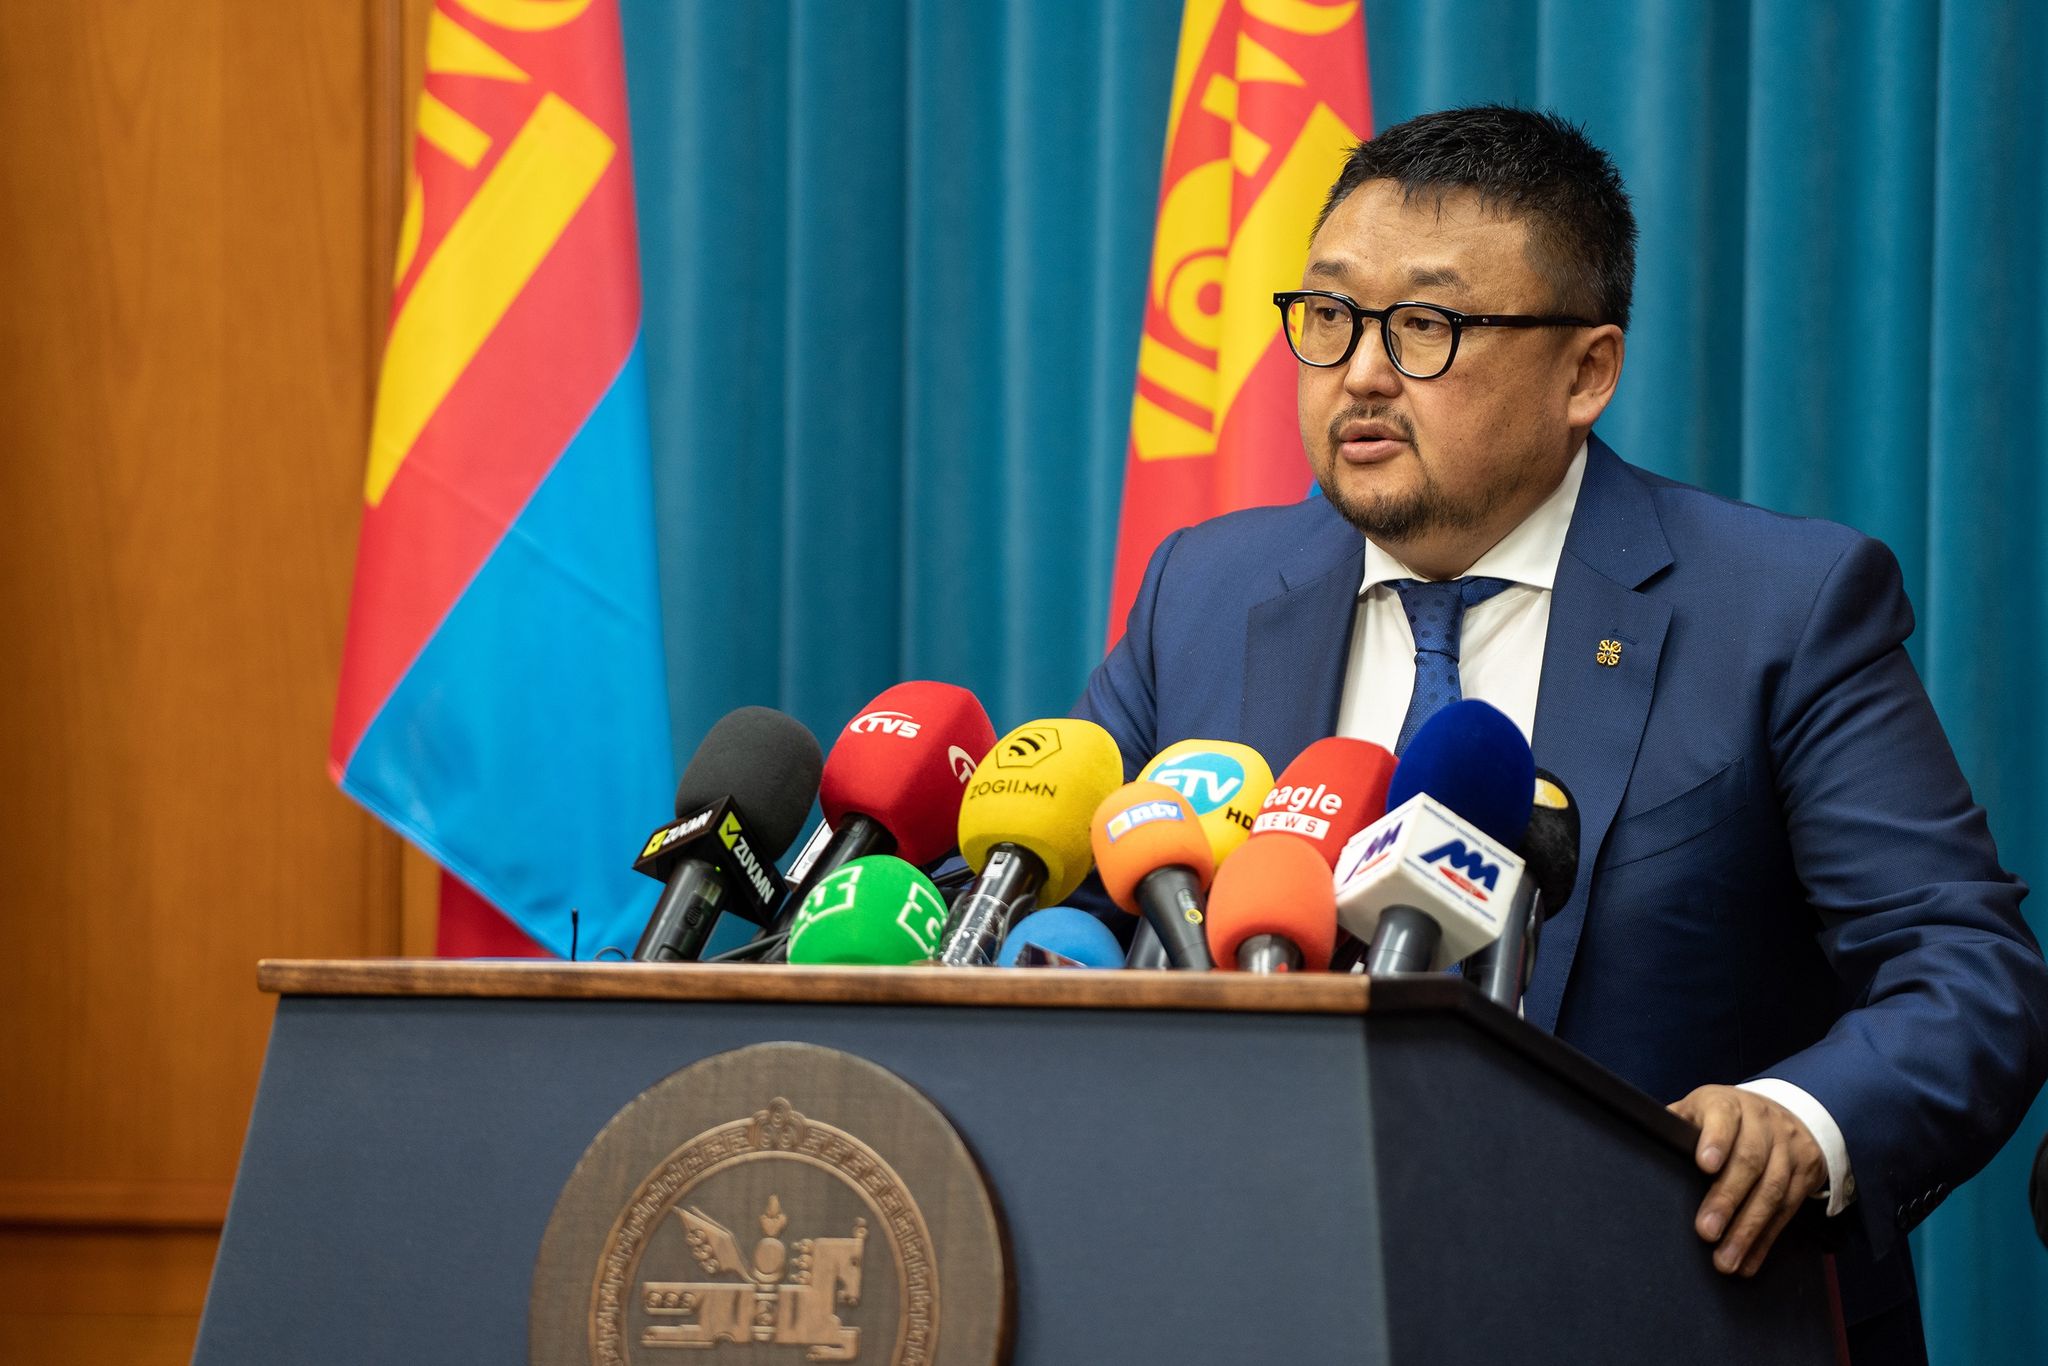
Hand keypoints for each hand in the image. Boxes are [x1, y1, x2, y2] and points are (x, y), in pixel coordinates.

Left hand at [1667, 1085, 1825, 1276]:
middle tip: (1706, 1231)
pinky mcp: (1806, 1173)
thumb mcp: (1700, 1110)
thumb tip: (1644, 1148)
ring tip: (1726, 1259)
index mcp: (1727, 1104)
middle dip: (1727, 1199)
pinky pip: (1788, 1210)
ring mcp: (1788, 1148)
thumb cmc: (1725, 1118)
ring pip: (1772, 1190)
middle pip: (1749, 1161)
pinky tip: (1749, 1262)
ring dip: (1748, 1230)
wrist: (1787, 1112)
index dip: (1715, 1140)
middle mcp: (1762, 1122)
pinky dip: (1766, 1240)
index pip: (1723, 1116)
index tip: (1704, 1165)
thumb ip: (1677, 1126)